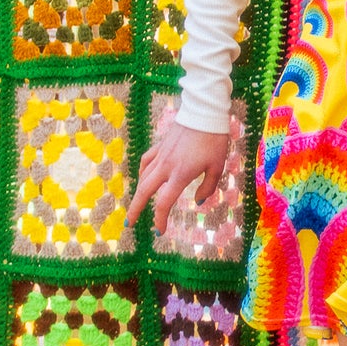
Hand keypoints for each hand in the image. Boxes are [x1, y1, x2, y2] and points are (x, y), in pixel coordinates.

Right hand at [127, 121, 230, 235]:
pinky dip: (142, 172)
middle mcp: (166, 166)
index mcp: (180, 174)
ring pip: (143, 177)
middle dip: (135, 209)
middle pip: (144, 191)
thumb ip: (208, 187)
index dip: (159, 219)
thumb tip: (198, 201)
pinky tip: (143, 177)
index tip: (159, 231)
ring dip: (137, 193)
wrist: (204, 114)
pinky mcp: (161, 145)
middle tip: (128, 224)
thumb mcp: (217, 167)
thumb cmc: (214, 141)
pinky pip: (146, 161)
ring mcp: (161, 155)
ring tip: (136, 205)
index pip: (164, 202)